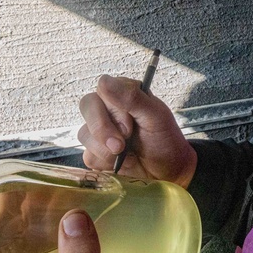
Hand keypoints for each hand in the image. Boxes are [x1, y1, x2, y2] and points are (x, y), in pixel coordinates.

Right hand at [78, 75, 196, 187]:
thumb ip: (132, 97)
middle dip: (103, 129)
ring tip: (126, 153)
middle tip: (122, 144)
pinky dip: (106, 162)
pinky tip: (121, 162)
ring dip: (106, 149)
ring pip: (84, 133)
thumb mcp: (156, 116)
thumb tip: (105, 81)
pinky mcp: (96, 152)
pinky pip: (88, 156)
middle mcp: (108, 109)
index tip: (130, 125)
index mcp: (124, 93)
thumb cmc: (165, 139)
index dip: (113, 108)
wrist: (168, 171)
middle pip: (87, 105)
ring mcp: (100, 131)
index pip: (103, 88)